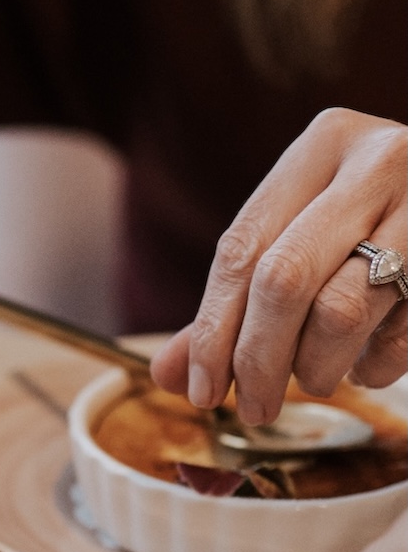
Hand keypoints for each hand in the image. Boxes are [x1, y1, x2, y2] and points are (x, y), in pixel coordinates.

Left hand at [151, 108, 406, 425]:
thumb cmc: (369, 220)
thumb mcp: (301, 232)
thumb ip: (234, 300)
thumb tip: (167, 375)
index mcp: (324, 143)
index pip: (242, 248)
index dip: (212, 331)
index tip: (200, 391)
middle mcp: (377, 163)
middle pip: (285, 280)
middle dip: (257, 359)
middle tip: (252, 408)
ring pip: (342, 311)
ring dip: (315, 367)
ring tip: (313, 377)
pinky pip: (401, 334)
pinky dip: (373, 369)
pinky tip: (365, 367)